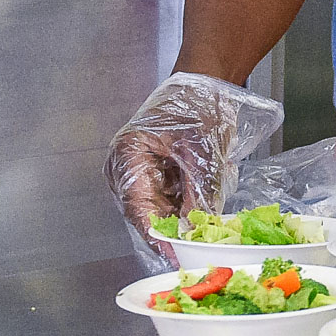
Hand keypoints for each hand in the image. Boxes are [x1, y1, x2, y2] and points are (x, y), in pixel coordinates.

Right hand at [103, 73, 282, 262]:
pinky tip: (208, 205)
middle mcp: (127, 169)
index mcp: (127, 156)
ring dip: (183, 218)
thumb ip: (198, 189)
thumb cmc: (198, 103)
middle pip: (146, 213)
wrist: (206, 83)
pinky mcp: (158, 176)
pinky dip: (188, 206)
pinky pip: (170, 200)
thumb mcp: (202, 148)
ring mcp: (141, 174)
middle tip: (197, 247)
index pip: (136, 206)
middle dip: (173, 230)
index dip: (155, 234)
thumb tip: (196, 227)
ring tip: (208, 226)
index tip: (174, 252)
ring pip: (160, 210)